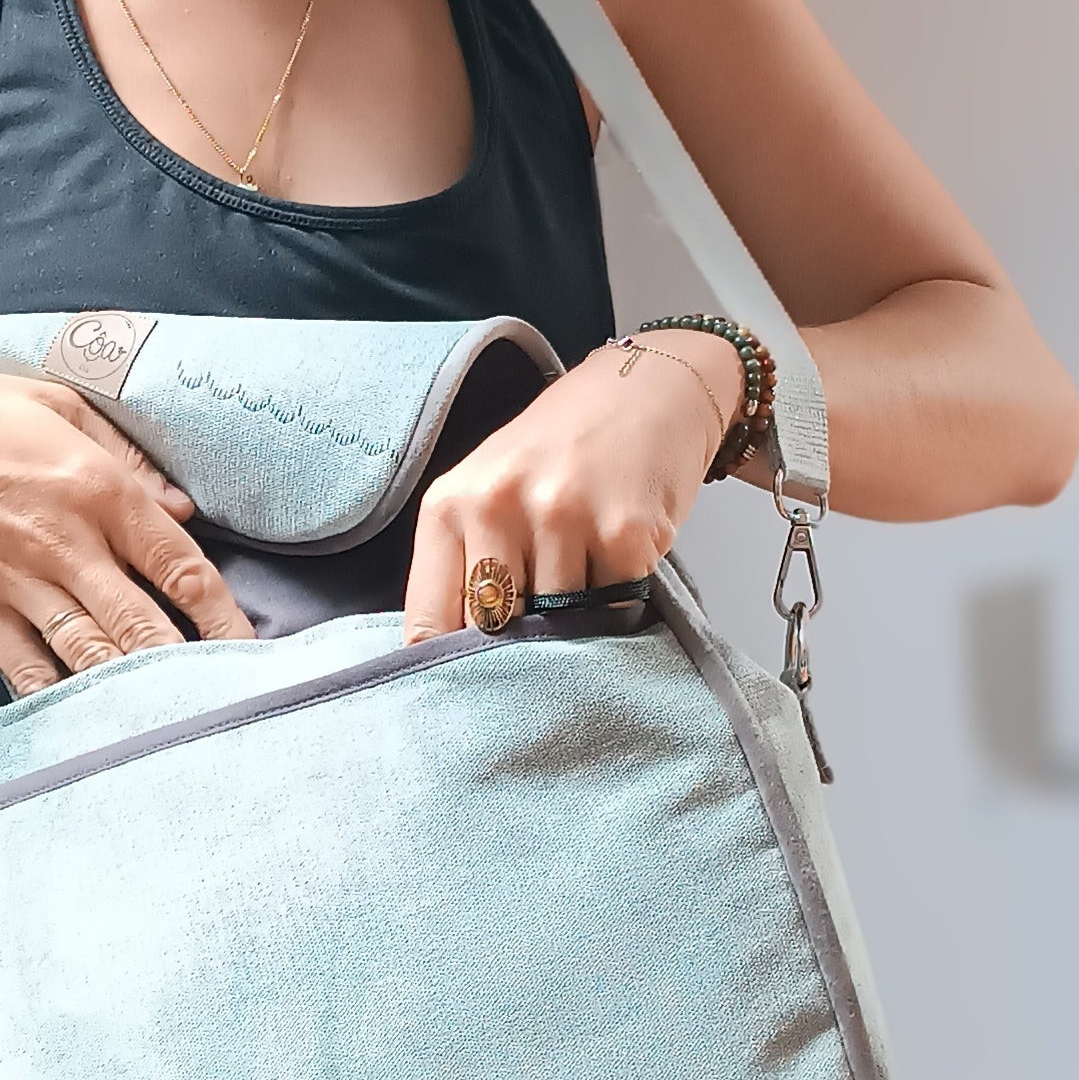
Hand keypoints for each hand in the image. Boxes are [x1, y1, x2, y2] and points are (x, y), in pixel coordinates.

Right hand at [0, 360, 253, 692]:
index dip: (221, 611)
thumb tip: (181, 507)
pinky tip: (92, 721)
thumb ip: (125, 456)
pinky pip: (29, 669)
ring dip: (137, 690)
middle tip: (231, 695)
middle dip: (193, 665)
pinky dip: (63, 700)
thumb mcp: (54, 401)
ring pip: (94, 655)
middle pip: (144, 624)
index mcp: (97, 488)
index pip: (177, 563)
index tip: (251, 642)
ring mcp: (21, 586)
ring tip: (177, 717)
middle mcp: (67, 545)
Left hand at [400, 334, 741, 642]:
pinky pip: (614, 608)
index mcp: (451, 503)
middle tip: (536, 651)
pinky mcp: (626, 532)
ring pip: (558, 627)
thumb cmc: (560, 448)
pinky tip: (618, 569)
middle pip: (496, 632)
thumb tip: (452, 657)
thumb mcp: (489, 488)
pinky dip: (617, 606)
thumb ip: (466, 561)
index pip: (431, 621)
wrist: (647, 389)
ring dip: (573, 628)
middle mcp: (500, 506)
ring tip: (583, 588)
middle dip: (516, 652)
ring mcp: (564, 517)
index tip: (465, 690)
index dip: (448, 669)